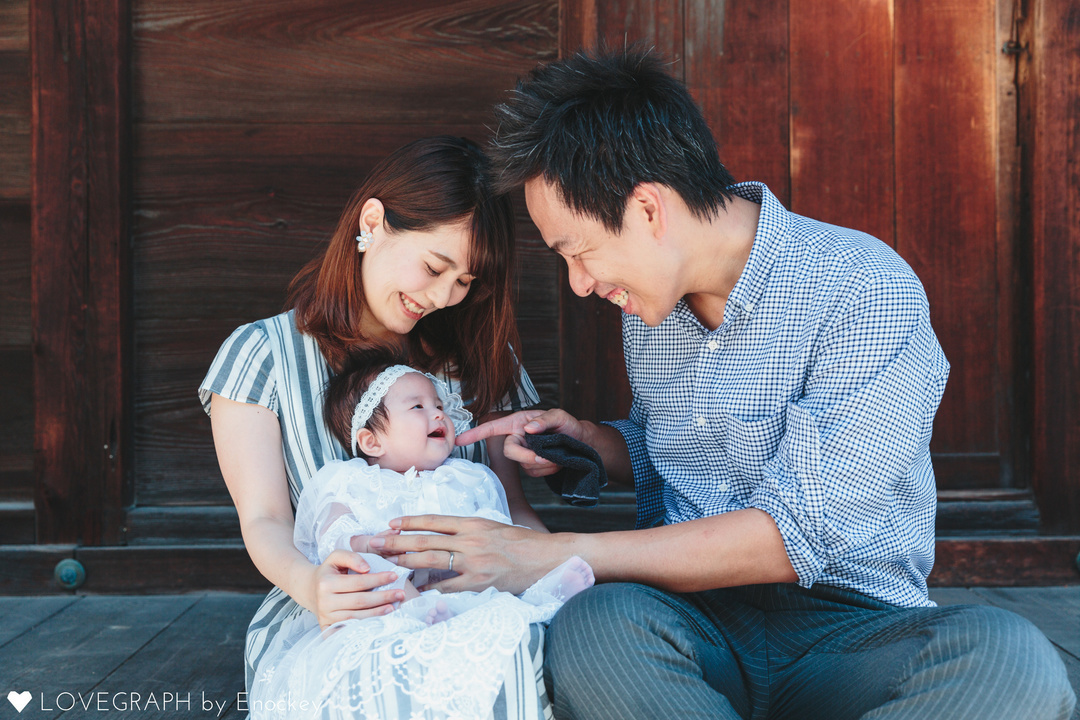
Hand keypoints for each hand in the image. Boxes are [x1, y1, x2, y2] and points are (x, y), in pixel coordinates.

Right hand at [311, 550, 405, 628]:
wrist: (310, 590)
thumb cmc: (329, 571)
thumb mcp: (336, 557)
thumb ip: (352, 556)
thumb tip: (367, 568)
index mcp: (326, 583)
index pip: (358, 582)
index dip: (378, 579)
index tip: (394, 575)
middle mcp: (324, 602)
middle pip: (359, 601)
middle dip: (382, 597)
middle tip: (401, 593)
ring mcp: (326, 618)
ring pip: (357, 617)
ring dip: (378, 613)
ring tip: (393, 607)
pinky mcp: (328, 629)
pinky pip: (350, 629)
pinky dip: (366, 626)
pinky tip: (380, 622)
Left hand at [370, 515, 553, 594]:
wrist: (546, 558)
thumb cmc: (522, 542)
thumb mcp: (493, 527)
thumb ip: (468, 531)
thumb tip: (443, 536)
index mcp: (472, 523)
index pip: (433, 521)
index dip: (409, 522)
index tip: (390, 523)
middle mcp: (469, 540)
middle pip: (424, 540)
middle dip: (395, 541)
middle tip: (373, 542)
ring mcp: (473, 563)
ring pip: (430, 562)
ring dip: (404, 562)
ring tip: (385, 562)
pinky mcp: (478, 583)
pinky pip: (446, 588)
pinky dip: (428, 590)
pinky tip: (412, 591)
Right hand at [456, 408, 586, 477]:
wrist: (581, 443)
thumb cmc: (568, 426)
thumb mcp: (560, 417)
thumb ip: (545, 420)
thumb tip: (528, 428)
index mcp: (519, 422)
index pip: (493, 427)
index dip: (475, 434)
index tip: (459, 440)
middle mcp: (518, 437)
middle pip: (510, 451)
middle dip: (527, 456)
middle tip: (545, 457)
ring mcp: (524, 453)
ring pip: (524, 465)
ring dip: (543, 463)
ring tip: (558, 455)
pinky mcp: (532, 466)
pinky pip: (534, 473)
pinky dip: (548, 470)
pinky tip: (557, 462)